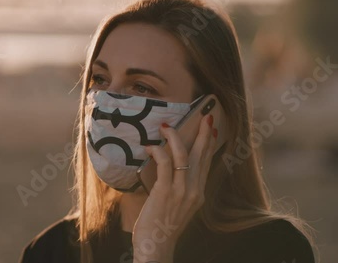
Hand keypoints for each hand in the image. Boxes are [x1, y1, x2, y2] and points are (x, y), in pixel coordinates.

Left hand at [132, 114, 217, 262]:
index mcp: (198, 194)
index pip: (206, 163)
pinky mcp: (166, 192)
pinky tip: (151, 146)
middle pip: (201, 156)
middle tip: (205, 116)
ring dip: (175, 137)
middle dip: (203, 134)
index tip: (211, 129)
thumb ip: (179, 188)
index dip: (209, 144)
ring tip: (167, 126)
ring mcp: (181, 191)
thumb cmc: (161, 226)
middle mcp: (194, 191)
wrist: (157, 247)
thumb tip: (170, 168)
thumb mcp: (177, 206)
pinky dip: (158, 151)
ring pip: (182, 155)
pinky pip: (165, 163)